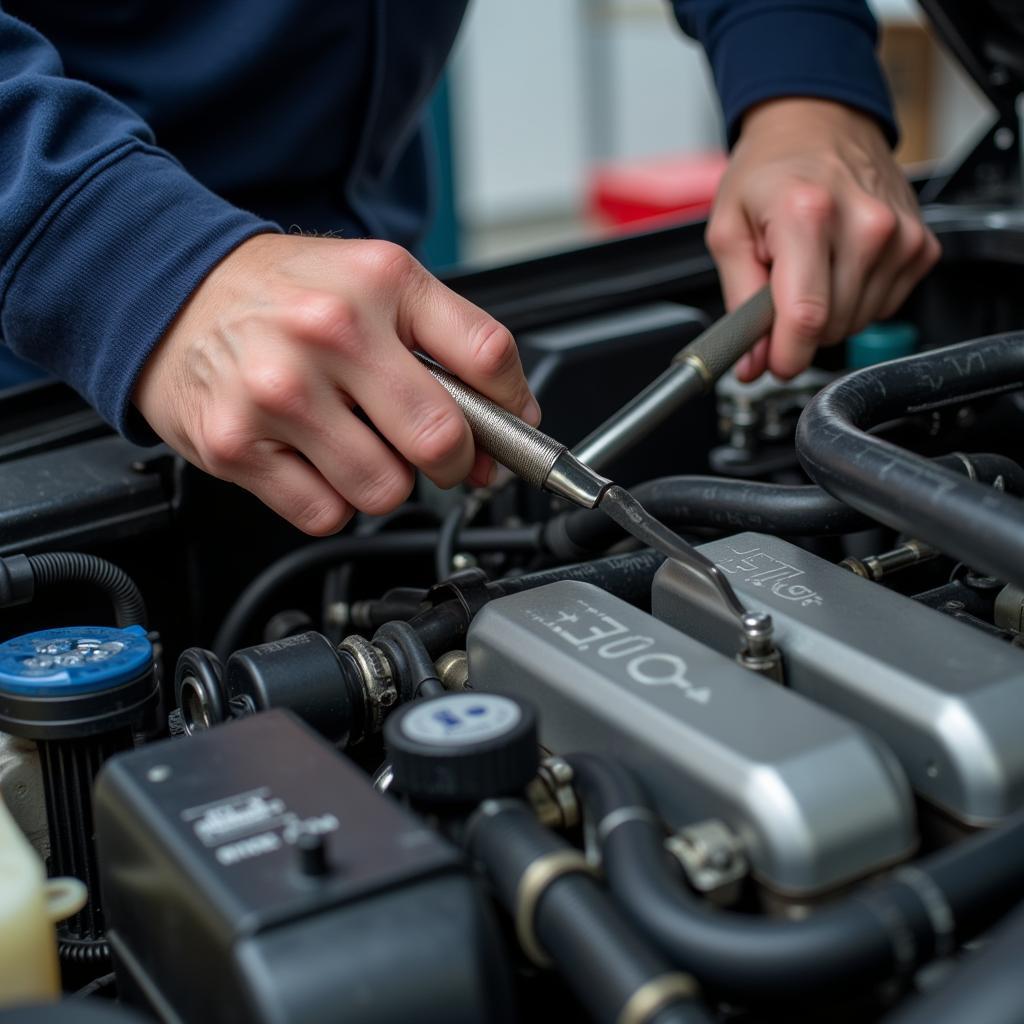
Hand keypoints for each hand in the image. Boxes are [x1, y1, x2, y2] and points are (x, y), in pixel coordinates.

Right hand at [133, 234, 538, 534]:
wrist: (169, 291)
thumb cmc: (281, 295)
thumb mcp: (373, 286)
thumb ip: (447, 348)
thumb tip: (505, 430)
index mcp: (380, 282)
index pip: (488, 356)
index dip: (513, 408)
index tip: (509, 428)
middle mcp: (330, 332)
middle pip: (440, 439)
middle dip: (452, 462)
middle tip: (432, 452)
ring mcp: (280, 392)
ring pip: (386, 490)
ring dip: (383, 481)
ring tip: (352, 442)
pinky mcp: (239, 446)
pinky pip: (327, 514)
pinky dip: (330, 499)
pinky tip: (310, 458)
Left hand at [706, 98, 940, 380]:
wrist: (818, 123)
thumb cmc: (770, 172)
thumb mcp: (728, 231)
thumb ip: (738, 304)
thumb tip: (751, 361)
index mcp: (807, 214)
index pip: (806, 316)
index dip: (785, 355)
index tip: (771, 363)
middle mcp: (864, 223)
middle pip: (831, 327)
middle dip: (798, 327)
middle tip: (780, 288)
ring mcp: (899, 234)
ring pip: (857, 323)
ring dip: (827, 312)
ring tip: (809, 267)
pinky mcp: (920, 245)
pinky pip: (883, 306)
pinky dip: (856, 298)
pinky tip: (839, 264)